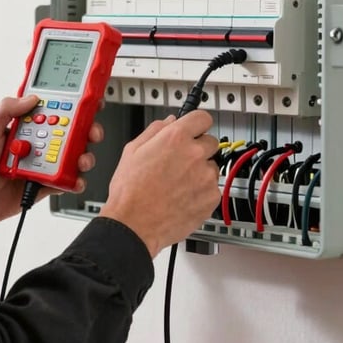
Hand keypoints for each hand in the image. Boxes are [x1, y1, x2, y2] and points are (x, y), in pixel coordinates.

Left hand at [0, 95, 103, 238]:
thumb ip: (6, 109)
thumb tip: (30, 98)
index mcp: (29, 124)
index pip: (55, 107)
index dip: (74, 102)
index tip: (88, 98)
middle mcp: (42, 140)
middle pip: (74, 129)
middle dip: (88, 127)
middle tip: (90, 130)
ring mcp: (48, 161)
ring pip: (76, 153)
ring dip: (84, 154)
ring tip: (80, 159)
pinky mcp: (51, 181)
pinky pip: (70, 179)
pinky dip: (76, 179)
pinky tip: (73, 178)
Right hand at [99, 111, 219, 257]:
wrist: (133, 224)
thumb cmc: (129, 191)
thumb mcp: (132, 150)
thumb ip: (155, 131)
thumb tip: (169, 122)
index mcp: (175, 138)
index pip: (203, 118)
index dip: (197, 124)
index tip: (195, 129)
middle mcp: (194, 154)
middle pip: (211, 142)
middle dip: (198, 149)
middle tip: (180, 163)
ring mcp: (206, 177)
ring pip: (212, 167)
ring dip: (200, 172)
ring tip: (178, 184)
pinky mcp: (211, 198)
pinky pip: (213, 189)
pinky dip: (202, 192)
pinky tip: (183, 197)